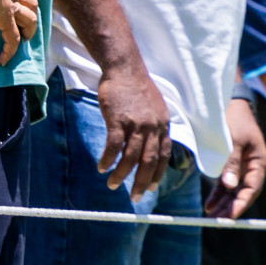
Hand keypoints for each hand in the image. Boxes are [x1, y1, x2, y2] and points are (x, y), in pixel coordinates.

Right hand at [0, 0, 38, 65]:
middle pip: (32, 0)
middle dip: (31, 8)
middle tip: (27, 14)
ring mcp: (10, 6)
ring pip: (30, 19)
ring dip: (29, 28)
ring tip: (24, 38)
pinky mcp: (5, 19)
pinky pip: (12, 39)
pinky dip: (10, 50)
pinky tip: (2, 60)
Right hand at [94, 63, 172, 200]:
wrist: (124, 67)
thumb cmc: (136, 86)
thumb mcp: (155, 106)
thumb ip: (155, 125)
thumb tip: (152, 143)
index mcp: (162, 124)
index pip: (163, 155)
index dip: (157, 173)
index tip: (150, 187)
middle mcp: (152, 127)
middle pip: (148, 161)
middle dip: (141, 182)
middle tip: (135, 197)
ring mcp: (136, 124)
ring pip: (130, 158)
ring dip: (121, 175)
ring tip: (112, 184)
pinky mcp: (118, 120)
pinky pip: (113, 147)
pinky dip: (107, 159)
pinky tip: (102, 167)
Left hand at [204, 98, 265, 217]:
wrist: (229, 101)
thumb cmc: (233, 117)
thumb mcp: (233, 139)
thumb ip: (231, 162)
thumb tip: (229, 186)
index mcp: (259, 161)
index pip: (252, 188)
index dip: (242, 203)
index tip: (231, 216)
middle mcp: (251, 166)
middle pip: (243, 192)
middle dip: (231, 207)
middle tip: (218, 221)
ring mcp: (241, 165)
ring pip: (233, 190)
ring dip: (224, 203)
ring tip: (212, 216)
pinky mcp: (230, 163)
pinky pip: (225, 182)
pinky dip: (218, 193)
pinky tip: (210, 204)